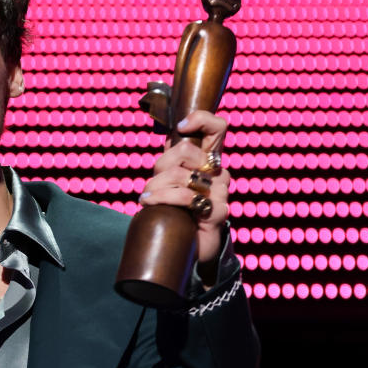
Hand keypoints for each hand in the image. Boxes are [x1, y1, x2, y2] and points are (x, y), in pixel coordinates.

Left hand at [139, 110, 229, 274]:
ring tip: (146, 198)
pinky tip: (149, 204)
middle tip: (150, 184)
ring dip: (156, 187)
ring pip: (180, 175)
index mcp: (209, 162)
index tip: (181, 127)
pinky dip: (162, 198)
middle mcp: (218, 174)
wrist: (189, 249)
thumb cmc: (179, 213)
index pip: (217, 128)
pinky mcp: (218, 211)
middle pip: (186, 152)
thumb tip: (171, 134)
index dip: (200, 119)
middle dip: (160, 167)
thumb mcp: (173, 183)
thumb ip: (175, 160)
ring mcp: (221, 192)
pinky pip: (186, 197)